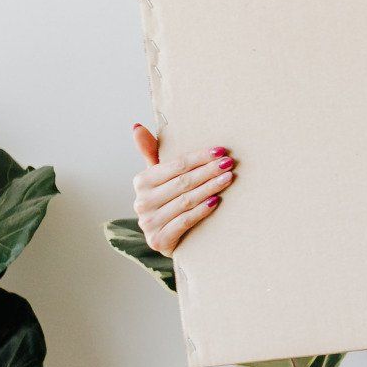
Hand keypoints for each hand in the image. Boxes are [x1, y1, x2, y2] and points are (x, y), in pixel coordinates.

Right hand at [131, 123, 235, 256]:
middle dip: (208, 171)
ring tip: (228, 179)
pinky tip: (216, 201)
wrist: (166, 237)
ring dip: (209, 188)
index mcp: (141, 182)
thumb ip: (151, 152)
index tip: (220, 151)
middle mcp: (142, 202)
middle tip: (229, 163)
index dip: (199, 157)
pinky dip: (202, 210)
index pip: (175, 166)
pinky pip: (185, 221)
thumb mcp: (159, 177)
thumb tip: (136, 127)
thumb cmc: (167, 200)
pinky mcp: (159, 240)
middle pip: (182, 182)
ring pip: (186, 201)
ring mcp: (149, 223)